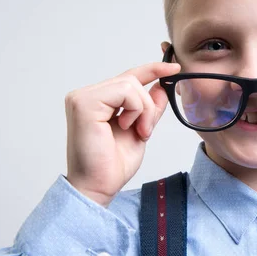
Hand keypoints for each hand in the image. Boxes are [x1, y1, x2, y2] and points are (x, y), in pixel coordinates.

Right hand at [64, 62, 180, 206]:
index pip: (127, 78)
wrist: (98, 187)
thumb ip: (149, 108)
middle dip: (148, 105)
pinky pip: (125, 90)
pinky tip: (127, 127)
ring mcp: (82, 97)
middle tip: (146, 131)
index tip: (174, 67)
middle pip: (131, 80)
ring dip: (143, 110)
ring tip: (137, 132)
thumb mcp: (141, 130)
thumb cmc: (112, 165)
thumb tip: (161, 86)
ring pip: (130, 84)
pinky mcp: (83, 103)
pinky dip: (135, 109)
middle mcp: (86, 96)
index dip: (152, 69)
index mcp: (96, 101)